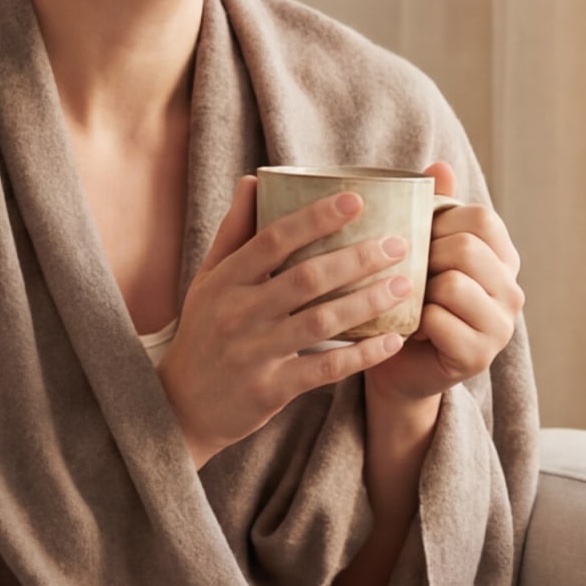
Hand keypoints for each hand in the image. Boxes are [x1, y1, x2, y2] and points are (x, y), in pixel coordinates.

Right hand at [156, 175, 421, 468]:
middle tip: (398, 244)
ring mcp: (253, 353)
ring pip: (320, 322)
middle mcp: (237, 314)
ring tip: (404, 285)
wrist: (181, 405)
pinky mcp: (270, 389)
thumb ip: (232, 233)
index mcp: (225, 281)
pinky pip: (324, 368)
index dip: (315, 218)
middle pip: (305, 278)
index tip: (356, 200)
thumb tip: (252, 180)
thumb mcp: (207, 280)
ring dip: (366, 302)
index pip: (273, 240)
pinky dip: (361, 355)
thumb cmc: (203, 333)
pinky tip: (392, 341)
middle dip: (356, 258)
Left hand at [361, 161, 524, 408]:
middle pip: (466, 248)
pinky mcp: (479, 356)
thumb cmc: (407, 299)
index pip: (481, 218)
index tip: (420, 241)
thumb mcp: (420, 249)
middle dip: (426, 257)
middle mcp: (512, 291)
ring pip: (453, 284)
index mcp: (502, 257)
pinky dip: (416, 323)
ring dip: (419, 293)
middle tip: (410, 276)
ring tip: (412, 303)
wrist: (396, 363)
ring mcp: (501, 326)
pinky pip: (439, 321)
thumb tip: (440, 164)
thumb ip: (434, 208)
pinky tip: (412, 330)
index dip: (440, 223)